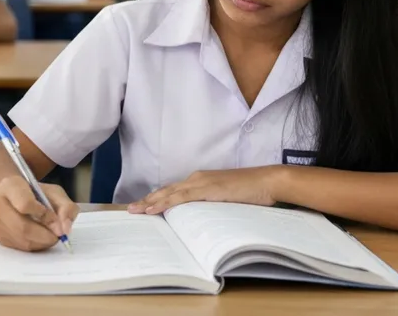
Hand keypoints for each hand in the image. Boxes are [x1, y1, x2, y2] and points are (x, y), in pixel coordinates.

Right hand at [0, 176, 78, 251]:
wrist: (14, 195)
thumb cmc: (35, 193)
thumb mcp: (55, 192)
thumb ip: (66, 207)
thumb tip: (64, 230)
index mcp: (10, 185)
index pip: (25, 204)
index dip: (44, 216)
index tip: (57, 220)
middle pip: (22, 227)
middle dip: (45, 235)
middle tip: (58, 236)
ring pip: (20, 240)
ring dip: (41, 243)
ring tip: (50, 237)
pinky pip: (18, 247)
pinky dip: (33, 246)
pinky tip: (39, 239)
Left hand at [128, 167, 282, 214]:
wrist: (267, 182)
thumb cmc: (251, 192)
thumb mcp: (226, 200)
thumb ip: (212, 206)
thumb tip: (201, 219)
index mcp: (200, 181)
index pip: (173, 191)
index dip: (157, 198)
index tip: (143, 206)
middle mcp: (196, 179)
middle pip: (166, 191)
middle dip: (147, 200)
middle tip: (131, 210)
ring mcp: (201, 182)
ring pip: (169, 193)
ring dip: (151, 202)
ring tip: (135, 211)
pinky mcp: (207, 188)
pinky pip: (181, 197)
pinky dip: (165, 203)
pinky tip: (154, 209)